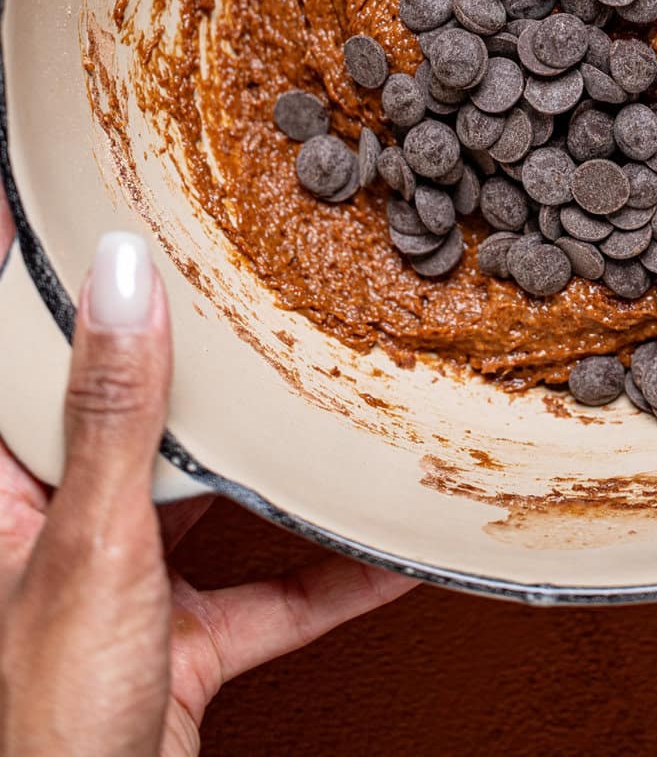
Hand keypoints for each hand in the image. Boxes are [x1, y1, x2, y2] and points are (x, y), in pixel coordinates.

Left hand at [0, 200, 416, 755]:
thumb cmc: (44, 731)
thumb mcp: (91, 548)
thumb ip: (117, 415)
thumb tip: (124, 277)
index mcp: (3, 488)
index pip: (22, 348)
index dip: (45, 268)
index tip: (79, 187)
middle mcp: (57, 525)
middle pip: (128, 409)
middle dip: (189, 352)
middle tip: (236, 272)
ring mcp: (120, 585)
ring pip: (205, 491)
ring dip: (271, 460)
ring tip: (323, 389)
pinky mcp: (180, 645)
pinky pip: (267, 593)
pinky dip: (329, 575)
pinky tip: (385, 547)